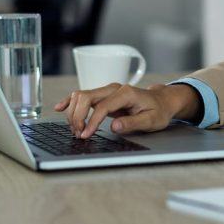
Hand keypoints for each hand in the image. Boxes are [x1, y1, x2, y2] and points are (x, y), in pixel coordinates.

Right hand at [53, 83, 201, 138]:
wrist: (162, 101)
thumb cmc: (158, 111)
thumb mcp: (151, 120)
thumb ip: (132, 123)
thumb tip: (114, 127)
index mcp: (126, 93)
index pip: (102, 106)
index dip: (91, 121)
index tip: (85, 135)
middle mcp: (114, 88)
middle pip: (86, 97)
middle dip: (78, 116)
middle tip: (78, 134)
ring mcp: (108, 90)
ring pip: (82, 95)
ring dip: (74, 112)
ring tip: (76, 130)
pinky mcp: (103, 95)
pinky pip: (83, 96)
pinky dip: (70, 101)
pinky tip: (60, 108)